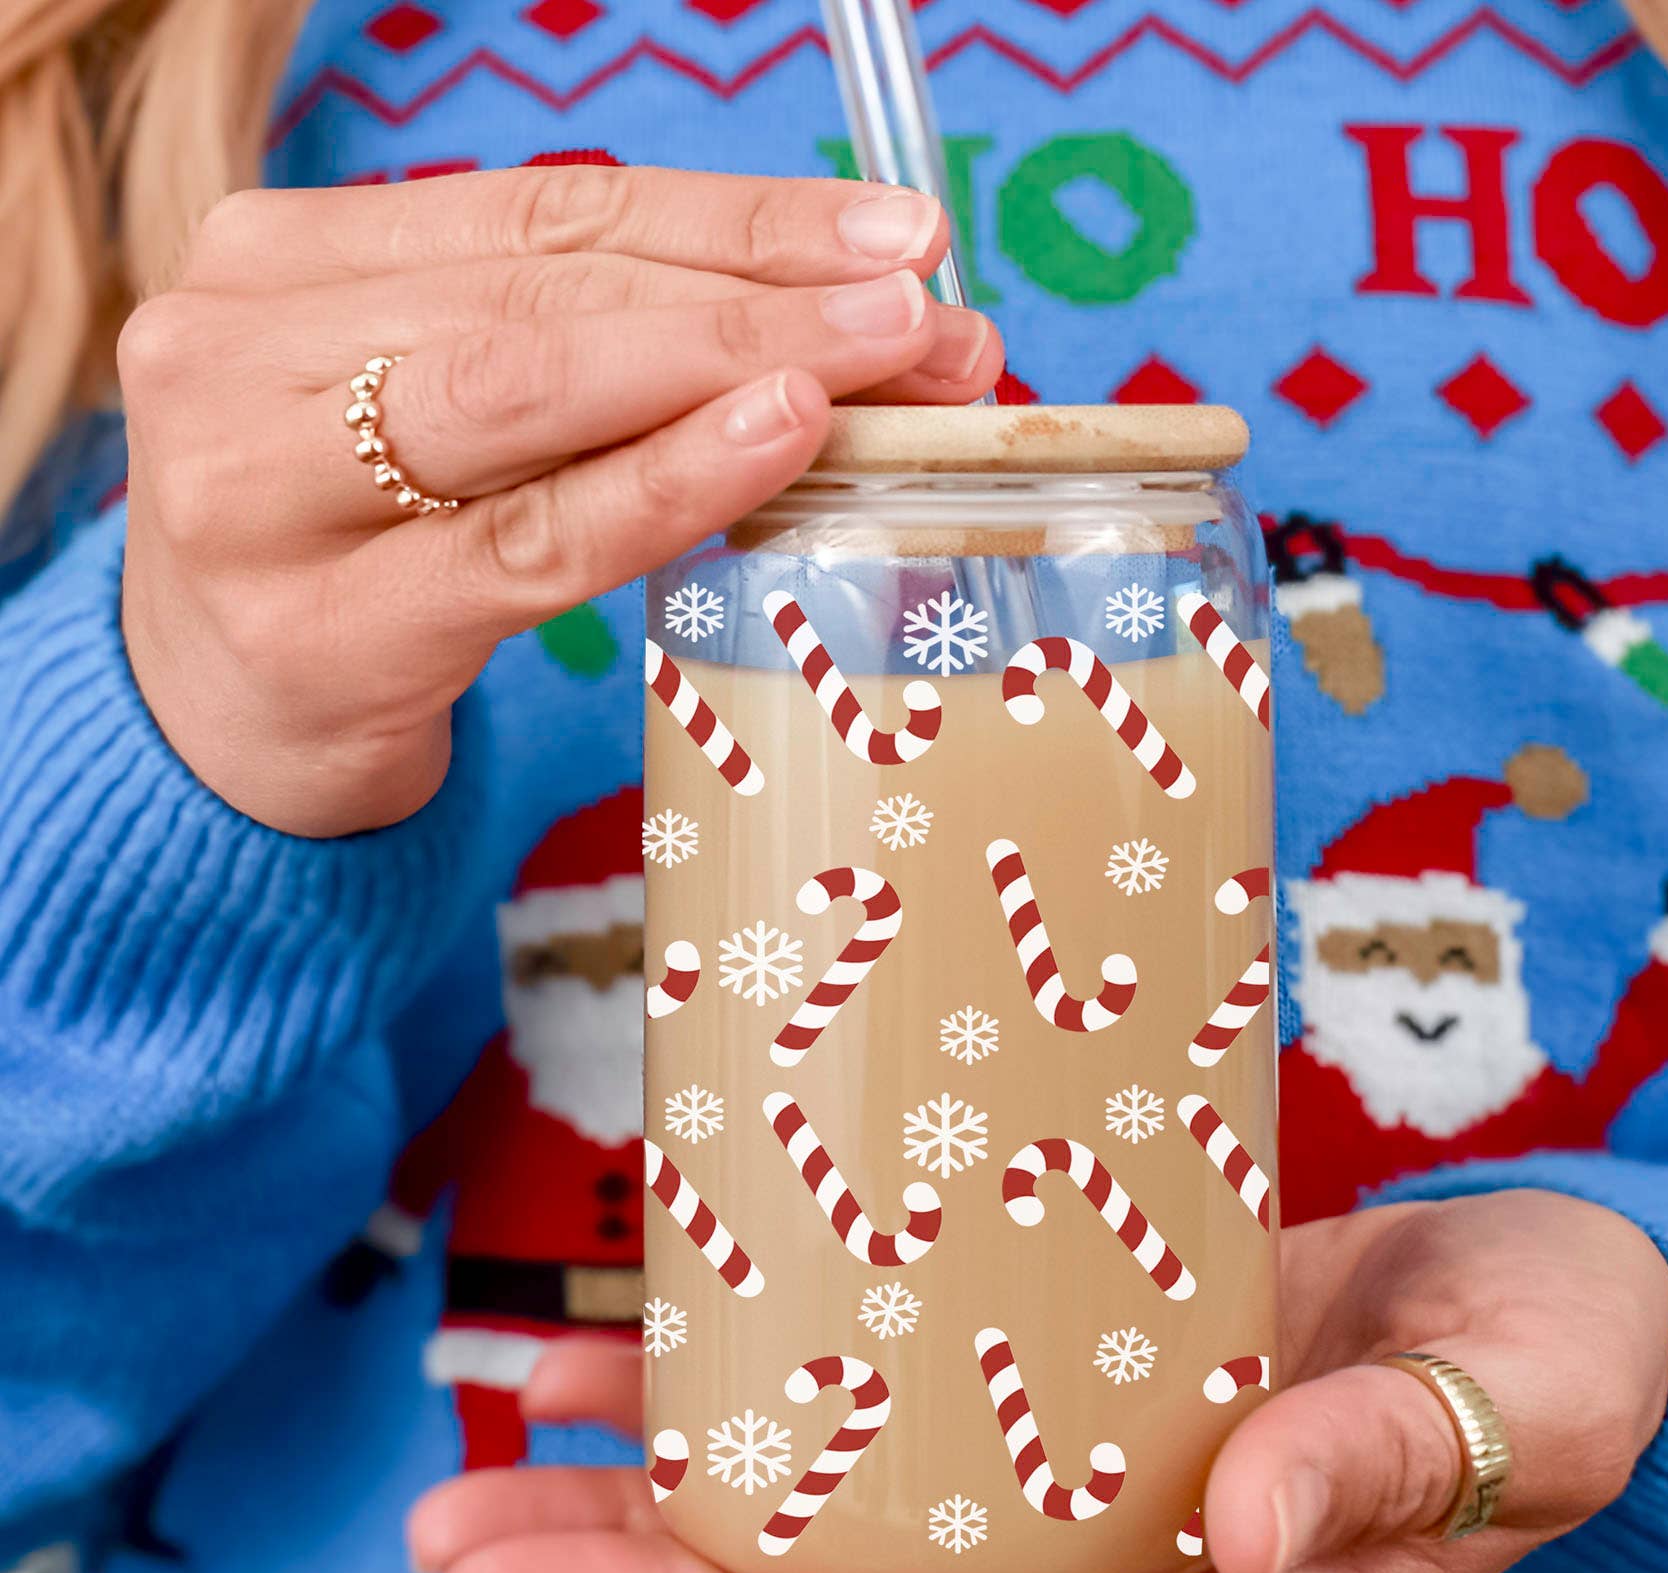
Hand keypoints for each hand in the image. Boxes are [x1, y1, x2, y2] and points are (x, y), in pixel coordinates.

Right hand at [119, 166, 999, 835]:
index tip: (894, 236)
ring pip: (534, 392)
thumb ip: (577, 365)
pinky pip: (527, 542)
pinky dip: (662, 483)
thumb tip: (834, 339)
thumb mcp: (434, 427)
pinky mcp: (322, 627)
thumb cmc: (354, 561)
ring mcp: (261, 488)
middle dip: (763, 295)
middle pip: (554, 292)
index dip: (736, 217)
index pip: (548, 214)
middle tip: (926, 314)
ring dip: (734, 362)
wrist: (213, 734)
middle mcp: (242, 347)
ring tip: (889, 362)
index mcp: (280, 261)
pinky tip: (777, 435)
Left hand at [408, 1190, 1667, 1572]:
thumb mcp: (1506, 1408)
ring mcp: (1063, 1482)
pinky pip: (879, 1396)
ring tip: (474, 1489)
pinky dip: (745, 1382)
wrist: (1543, 1302)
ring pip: (836, 1516)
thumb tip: (1248, 1539)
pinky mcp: (1043, 1383)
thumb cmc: (1549, 1366)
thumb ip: (1384, 1466)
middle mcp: (1110, 1571)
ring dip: (651, 1505)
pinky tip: (612, 1363)